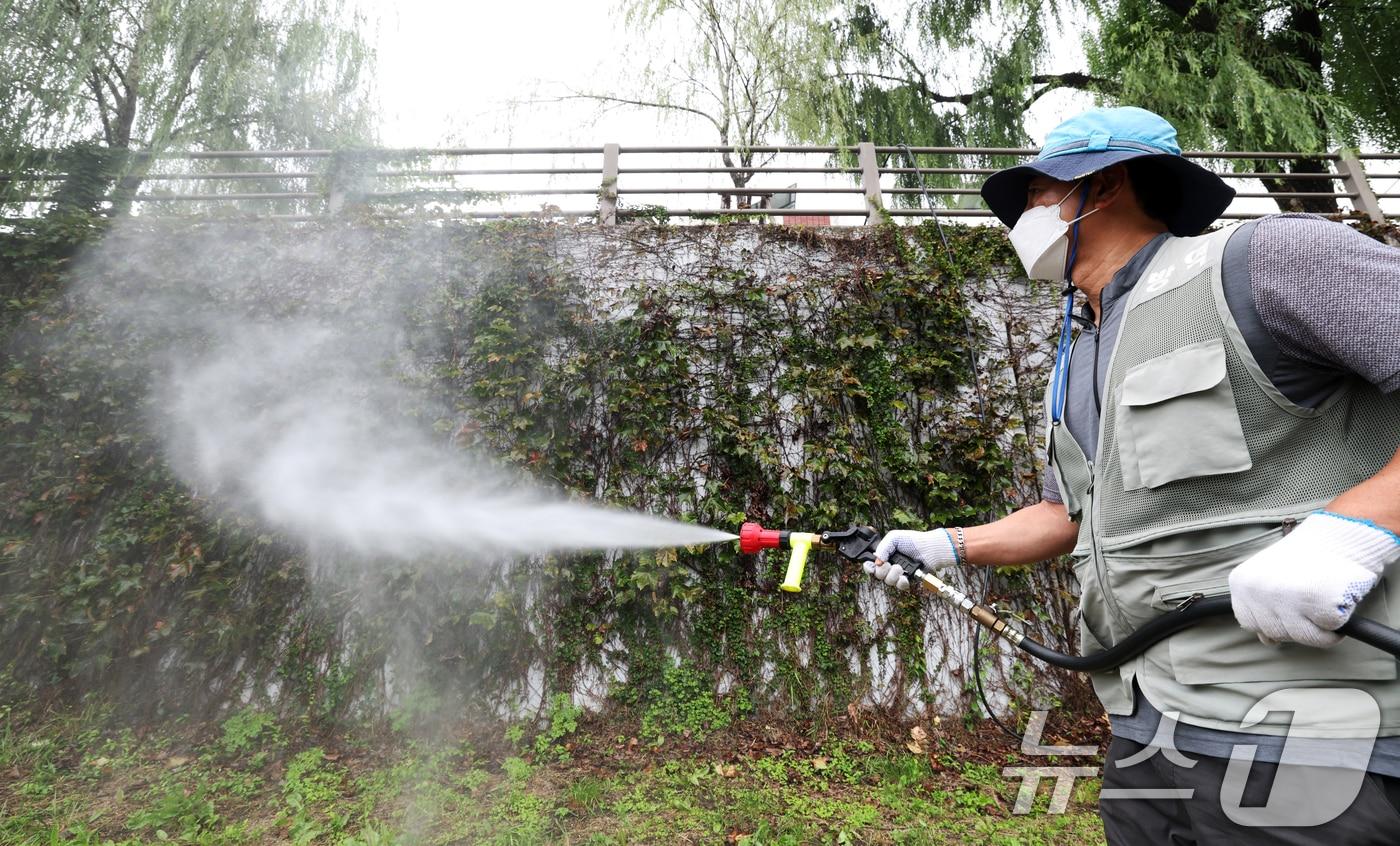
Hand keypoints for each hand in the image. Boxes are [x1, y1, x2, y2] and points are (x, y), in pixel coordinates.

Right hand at [862, 528, 959, 590]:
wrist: (929, 549)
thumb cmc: (913, 541)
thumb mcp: (893, 537)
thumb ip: (882, 548)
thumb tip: (877, 562)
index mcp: (885, 555)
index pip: (871, 565)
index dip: (869, 567)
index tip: (873, 566)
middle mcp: (890, 565)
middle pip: (878, 575)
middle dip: (883, 570)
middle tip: (890, 563)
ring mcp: (898, 574)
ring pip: (888, 581)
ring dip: (894, 574)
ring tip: (901, 568)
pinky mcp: (907, 580)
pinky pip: (900, 586)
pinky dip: (902, 581)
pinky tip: (905, 576)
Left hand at [1229, 512, 1399, 647]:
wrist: (1340, 536)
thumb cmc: (1307, 556)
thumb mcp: (1270, 576)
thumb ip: (1262, 606)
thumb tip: (1266, 639)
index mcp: (1242, 583)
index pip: (1249, 622)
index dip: (1272, 620)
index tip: (1288, 610)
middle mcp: (1259, 592)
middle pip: (1274, 633)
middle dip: (1297, 625)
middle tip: (1310, 604)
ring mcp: (1288, 600)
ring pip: (1303, 637)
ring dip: (1319, 628)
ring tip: (1324, 604)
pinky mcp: (1319, 605)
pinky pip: (1329, 631)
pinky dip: (1338, 622)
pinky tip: (1337, 600)